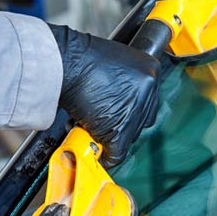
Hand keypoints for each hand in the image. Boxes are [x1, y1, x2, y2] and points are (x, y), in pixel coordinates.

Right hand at [48, 25, 159, 167]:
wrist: (66, 62)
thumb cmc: (80, 60)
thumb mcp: (114, 63)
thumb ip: (124, 83)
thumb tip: (120, 100)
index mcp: (150, 70)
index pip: (149, 101)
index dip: (131, 110)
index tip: (121, 113)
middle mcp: (149, 88)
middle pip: (141, 120)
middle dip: (122, 123)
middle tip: (105, 122)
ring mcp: (137, 108)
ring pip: (130, 136)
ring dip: (111, 136)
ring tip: (92, 127)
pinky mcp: (122, 127)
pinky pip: (118, 152)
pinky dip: (106, 155)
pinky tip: (97, 152)